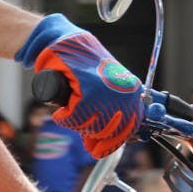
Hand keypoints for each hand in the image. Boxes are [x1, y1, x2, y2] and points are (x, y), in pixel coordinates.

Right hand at [20, 15, 143, 157]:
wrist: (63, 41)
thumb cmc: (82, 65)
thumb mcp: (102, 88)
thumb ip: (107, 113)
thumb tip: (99, 146)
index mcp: (131, 91)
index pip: (128, 129)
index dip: (110, 143)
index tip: (96, 150)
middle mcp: (124, 90)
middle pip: (107, 131)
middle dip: (90, 133)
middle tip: (77, 122)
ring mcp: (107, 90)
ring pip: (91, 125)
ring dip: (76, 123)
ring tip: (69, 111)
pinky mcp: (88, 87)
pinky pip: (75, 117)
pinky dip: (65, 117)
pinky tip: (61, 111)